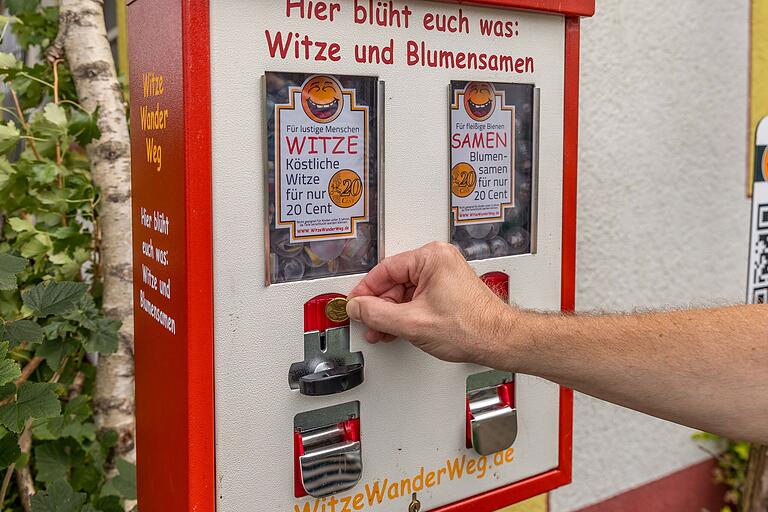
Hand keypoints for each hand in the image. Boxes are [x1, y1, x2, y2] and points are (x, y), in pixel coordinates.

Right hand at [346, 242, 512, 364]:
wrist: (499, 341)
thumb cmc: (471, 327)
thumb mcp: (412, 323)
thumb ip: (377, 314)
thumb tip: (357, 308)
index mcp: (431, 257)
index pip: (385, 270)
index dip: (365, 291)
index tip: (354, 304)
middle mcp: (439, 260)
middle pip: (394, 281)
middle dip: (379, 306)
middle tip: (368, 322)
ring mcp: (444, 274)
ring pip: (405, 292)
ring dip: (391, 313)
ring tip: (383, 331)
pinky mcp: (448, 288)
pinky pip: (417, 297)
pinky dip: (406, 313)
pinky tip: (398, 328)